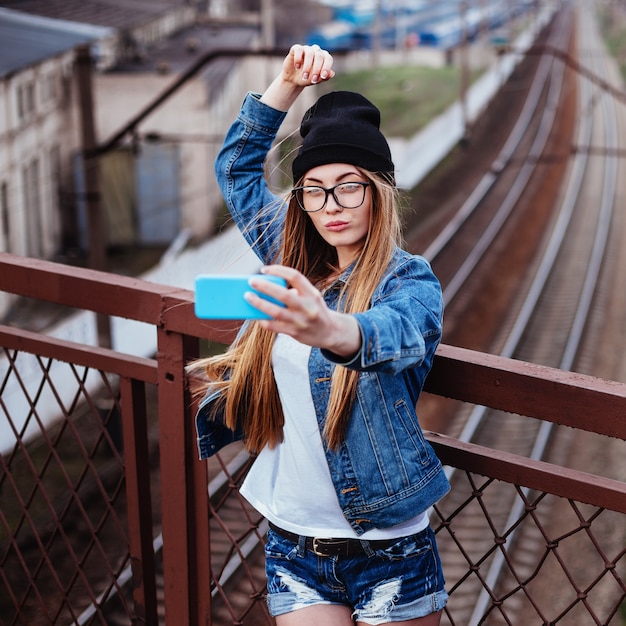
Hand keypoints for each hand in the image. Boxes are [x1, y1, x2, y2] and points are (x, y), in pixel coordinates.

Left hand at [246, 265, 360, 358]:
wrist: (330, 332)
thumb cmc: (316, 310)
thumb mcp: (312, 296)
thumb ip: (296, 290)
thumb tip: (270, 286)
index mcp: (312, 294)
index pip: (295, 276)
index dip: (278, 270)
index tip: (264, 269)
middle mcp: (307, 307)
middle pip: (283, 294)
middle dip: (265, 287)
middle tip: (251, 281)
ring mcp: (300, 321)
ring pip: (276, 312)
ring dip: (259, 303)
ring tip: (248, 296)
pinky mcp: (294, 333)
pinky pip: (274, 326)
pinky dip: (263, 320)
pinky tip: (256, 315)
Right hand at [260, 44, 333, 111]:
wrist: (293, 79)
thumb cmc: (306, 78)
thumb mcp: (316, 80)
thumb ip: (324, 77)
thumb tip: (332, 73)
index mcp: (323, 57)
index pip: (328, 58)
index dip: (327, 67)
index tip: (323, 76)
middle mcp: (316, 51)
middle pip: (319, 56)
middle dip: (317, 69)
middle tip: (313, 80)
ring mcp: (306, 49)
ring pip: (310, 53)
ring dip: (307, 67)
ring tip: (304, 77)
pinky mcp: (296, 48)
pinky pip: (299, 49)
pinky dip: (298, 59)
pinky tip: (297, 67)